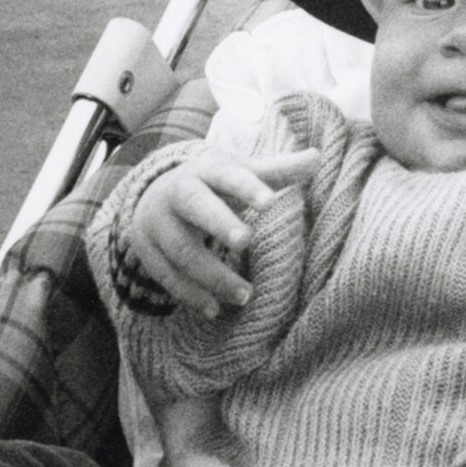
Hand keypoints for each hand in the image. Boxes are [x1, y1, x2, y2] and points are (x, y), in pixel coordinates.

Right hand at [127, 146, 318, 318]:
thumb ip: (277, 171)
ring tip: (245, 295)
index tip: (269, 201)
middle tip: (247, 241)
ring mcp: (158, 224)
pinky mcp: (147, 251)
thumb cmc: (211, 185)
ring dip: (212, 274)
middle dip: (220, 223)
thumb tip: (318, 157)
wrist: (152, 194)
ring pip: (182, 250)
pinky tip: (214, 310)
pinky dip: (189, 294)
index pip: (228, 176)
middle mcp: (178, 194)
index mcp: (205, 172)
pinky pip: (166, 276)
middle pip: (196, 207)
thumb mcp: (238, 173)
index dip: (247, 188)